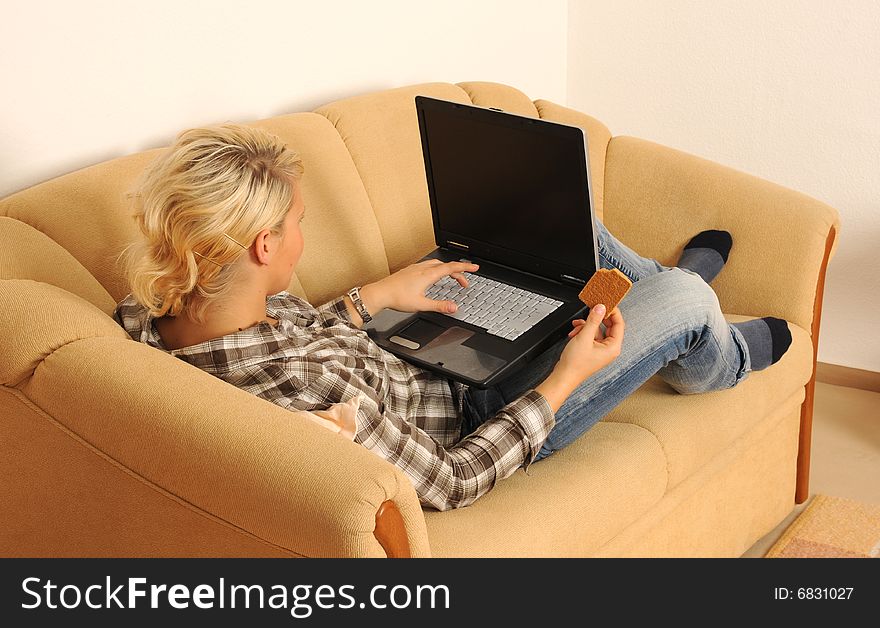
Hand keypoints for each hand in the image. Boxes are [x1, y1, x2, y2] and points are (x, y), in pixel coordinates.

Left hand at [365, 259, 479, 313]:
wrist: (380, 293)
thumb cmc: (397, 298)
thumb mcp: (422, 305)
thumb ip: (440, 306)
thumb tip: (454, 307)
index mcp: (428, 275)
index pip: (451, 267)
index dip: (465, 267)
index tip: (475, 267)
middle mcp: (422, 269)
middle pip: (446, 266)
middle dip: (458, 272)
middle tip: (464, 282)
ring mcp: (415, 268)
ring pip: (436, 264)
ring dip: (447, 270)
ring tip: (452, 278)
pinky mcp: (409, 270)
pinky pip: (428, 265)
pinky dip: (437, 269)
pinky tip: (433, 276)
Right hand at [555, 304, 624, 385]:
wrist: (564, 376)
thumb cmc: (575, 364)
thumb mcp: (585, 337)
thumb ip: (593, 320)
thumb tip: (601, 308)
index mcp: (613, 347)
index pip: (619, 324)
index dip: (613, 312)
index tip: (607, 303)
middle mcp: (609, 349)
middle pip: (608, 326)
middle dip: (596, 319)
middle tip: (591, 310)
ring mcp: (601, 350)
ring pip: (597, 330)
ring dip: (586, 326)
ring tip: (577, 327)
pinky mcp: (592, 350)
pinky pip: (591, 336)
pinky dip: (583, 332)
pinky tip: (575, 333)